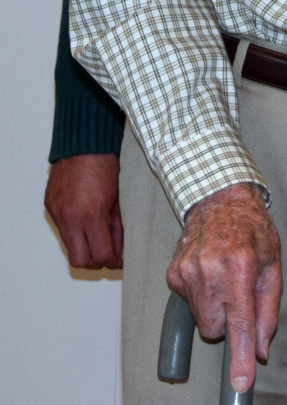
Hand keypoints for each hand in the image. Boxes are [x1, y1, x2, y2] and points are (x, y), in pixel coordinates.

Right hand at [45, 153, 123, 268]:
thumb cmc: (105, 165)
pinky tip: (85, 220)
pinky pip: (62, 229)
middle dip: (96, 261)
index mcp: (91, 214)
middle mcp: (70, 217)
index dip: (112, 261)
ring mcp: (57, 212)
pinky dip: (74, 231)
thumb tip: (119, 250)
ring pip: (69, 247)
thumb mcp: (119, 198)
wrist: (83, 143)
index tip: (119, 259)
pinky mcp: (50, 206)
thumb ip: (118, 227)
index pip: (100, 255)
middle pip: (81, 261)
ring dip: (84, 247)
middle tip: (108, 254)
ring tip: (97, 235)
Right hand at [167, 182, 281, 391]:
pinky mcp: (174, 273)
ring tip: (223, 278)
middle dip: (228, 322)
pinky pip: (188, 304)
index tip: (241, 383)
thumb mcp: (273, 265)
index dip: (242, 358)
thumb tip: (262, 349)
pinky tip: (208, 271)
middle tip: (237, 295)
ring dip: (214, 308)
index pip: (241, 324)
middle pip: (215, 330)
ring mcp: (189, 272)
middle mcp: (212, 270)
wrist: (220, 199)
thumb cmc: (252, 230)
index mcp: (242, 268)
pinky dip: (200, 296)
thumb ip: (268, 311)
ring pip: (201, 320)